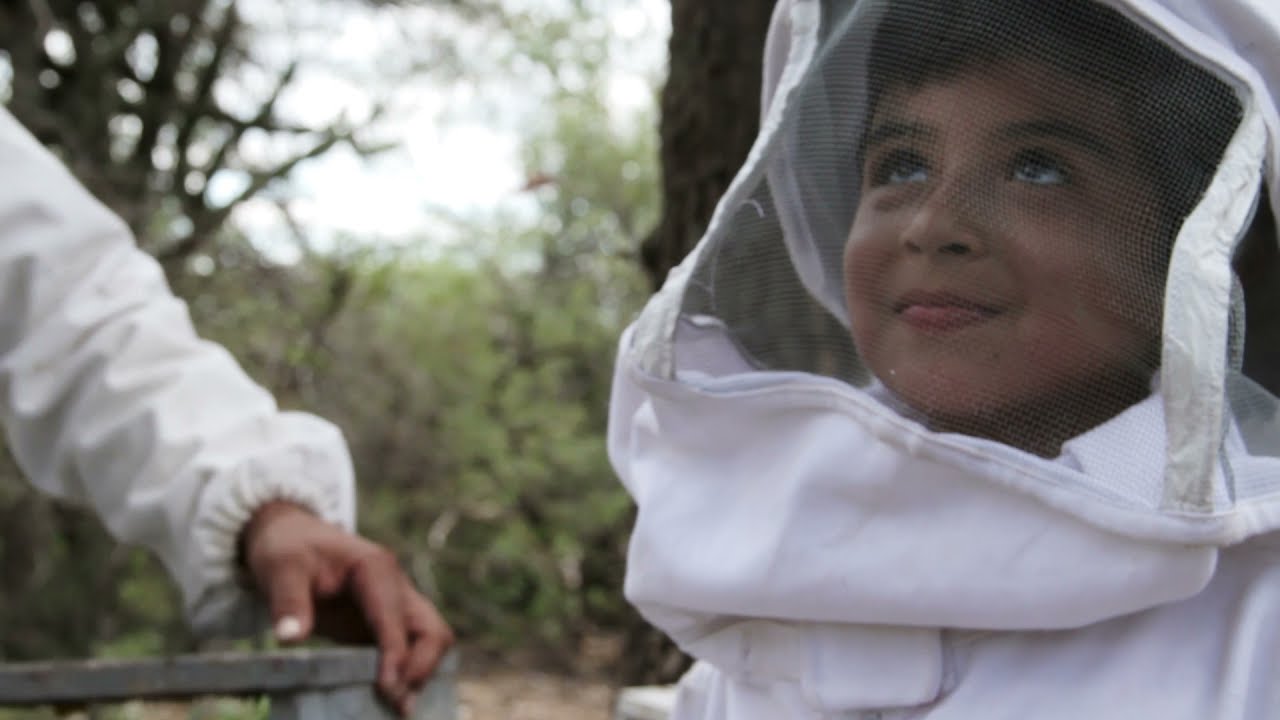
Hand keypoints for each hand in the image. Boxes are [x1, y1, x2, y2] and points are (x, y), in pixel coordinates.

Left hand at [241, 501, 453, 716]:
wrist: (289, 536)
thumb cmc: (287, 548)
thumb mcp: (280, 568)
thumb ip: (288, 601)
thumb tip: (290, 640)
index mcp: (376, 568)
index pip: (396, 617)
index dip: (397, 654)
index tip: (385, 688)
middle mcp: (395, 588)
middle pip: (433, 630)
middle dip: (422, 667)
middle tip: (397, 704)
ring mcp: (394, 607)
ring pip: (430, 642)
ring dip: (420, 674)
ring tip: (398, 710)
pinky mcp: (384, 625)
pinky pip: (409, 651)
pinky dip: (406, 676)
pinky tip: (389, 702)